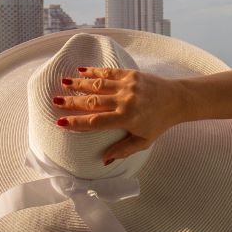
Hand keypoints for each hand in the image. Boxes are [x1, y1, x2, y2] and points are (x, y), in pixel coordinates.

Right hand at [52, 67, 191, 163]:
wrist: (177, 99)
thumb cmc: (159, 123)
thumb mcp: (143, 141)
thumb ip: (123, 150)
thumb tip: (103, 160)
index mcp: (127, 119)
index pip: (96, 122)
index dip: (77, 122)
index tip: (60, 122)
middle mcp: (125, 101)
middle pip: (93, 101)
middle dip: (72, 101)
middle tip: (55, 101)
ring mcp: (128, 86)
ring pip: (98, 85)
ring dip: (79, 83)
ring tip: (63, 82)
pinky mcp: (131, 74)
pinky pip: (109, 73)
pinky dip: (94, 72)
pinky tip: (81, 71)